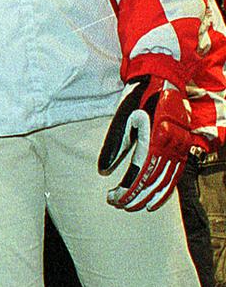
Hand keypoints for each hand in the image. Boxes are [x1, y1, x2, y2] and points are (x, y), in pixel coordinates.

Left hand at [97, 75, 194, 210]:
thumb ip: (114, 146)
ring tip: (135, 207)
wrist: (162, 79)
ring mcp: (178, 147)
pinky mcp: (182, 147)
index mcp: (152, 139)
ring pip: (166, 181)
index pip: (139, 174)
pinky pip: (176, 174)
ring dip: (150, 197)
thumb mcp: (122, 119)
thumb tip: (104, 171)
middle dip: (136, 197)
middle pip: (153, 181)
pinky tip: (155, 199)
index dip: (126, 190)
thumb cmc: (138, 98)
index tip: (113, 199)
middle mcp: (169, 146)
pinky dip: (166, 189)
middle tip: (120, 206)